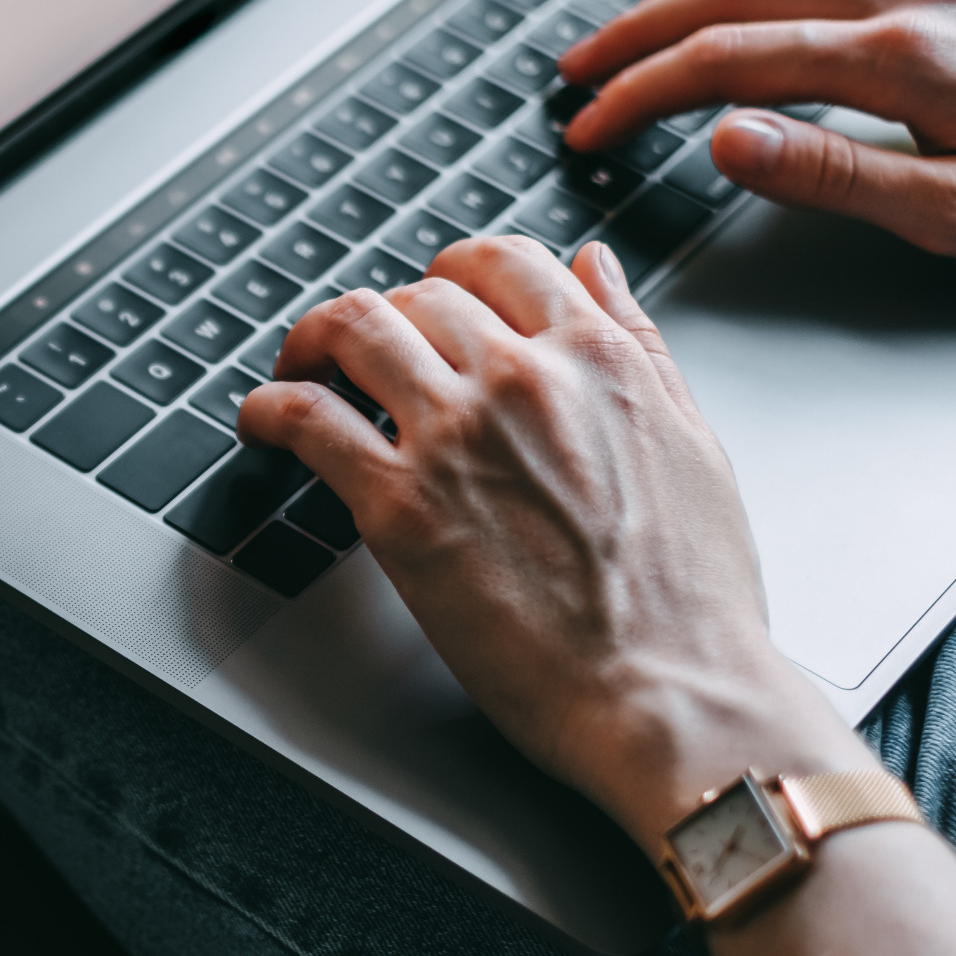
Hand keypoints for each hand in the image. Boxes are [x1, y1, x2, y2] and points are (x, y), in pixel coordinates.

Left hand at [237, 237, 868, 853]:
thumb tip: (596, 267)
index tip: (432, 306)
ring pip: (354, 329)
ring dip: (316, 340)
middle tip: (367, 356)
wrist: (670, 694)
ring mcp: (454, 436)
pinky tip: (263, 424)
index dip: (451, 277)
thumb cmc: (690, 598)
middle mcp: (519, 378)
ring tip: (302, 368)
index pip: (499, 261)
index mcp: (595, 358)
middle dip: (388, 320)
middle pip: (418, 296)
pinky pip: (307, 418)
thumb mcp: (691, 441)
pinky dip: (270, 408)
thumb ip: (638, 344)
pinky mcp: (398, 505)